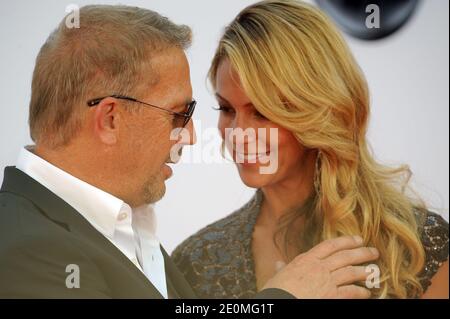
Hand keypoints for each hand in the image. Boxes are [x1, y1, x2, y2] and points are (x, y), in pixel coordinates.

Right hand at [262, 236, 378, 298]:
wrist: (281, 301)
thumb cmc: (277, 290)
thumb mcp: (277, 276)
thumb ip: (281, 268)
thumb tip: (278, 263)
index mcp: (306, 259)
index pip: (330, 245)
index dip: (346, 241)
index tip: (357, 239)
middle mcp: (319, 267)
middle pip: (345, 256)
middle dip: (361, 253)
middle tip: (373, 251)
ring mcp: (327, 281)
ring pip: (351, 272)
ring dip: (365, 271)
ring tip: (374, 271)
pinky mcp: (332, 296)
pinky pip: (351, 291)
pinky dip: (361, 292)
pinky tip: (367, 293)